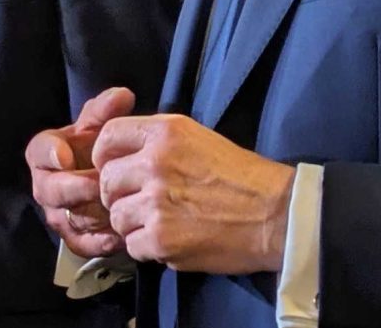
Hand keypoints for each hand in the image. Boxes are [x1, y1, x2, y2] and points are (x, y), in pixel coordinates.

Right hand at [26, 86, 134, 257]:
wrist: (108, 181)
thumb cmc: (97, 150)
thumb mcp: (99, 128)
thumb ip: (106, 111)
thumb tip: (122, 95)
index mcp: (46, 154)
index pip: (38, 152)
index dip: (49, 154)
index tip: (66, 154)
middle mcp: (45, 186)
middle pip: (49, 190)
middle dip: (74, 186)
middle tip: (100, 182)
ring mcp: (58, 214)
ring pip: (67, 218)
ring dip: (91, 214)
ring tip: (114, 207)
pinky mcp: (73, 238)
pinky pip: (81, 243)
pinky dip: (98, 241)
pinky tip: (118, 234)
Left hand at [93, 114, 295, 274]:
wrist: (276, 215)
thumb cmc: (240, 176)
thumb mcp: (196, 137)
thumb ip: (156, 140)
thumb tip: (121, 151)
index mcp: (163, 133)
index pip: (108, 137)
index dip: (105, 156)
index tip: (114, 168)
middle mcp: (154, 164)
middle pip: (106, 181)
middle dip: (118, 194)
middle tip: (139, 203)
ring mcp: (156, 203)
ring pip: (116, 216)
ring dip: (132, 224)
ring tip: (158, 224)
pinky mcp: (162, 239)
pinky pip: (132, 245)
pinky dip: (147, 248)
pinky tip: (169, 241)